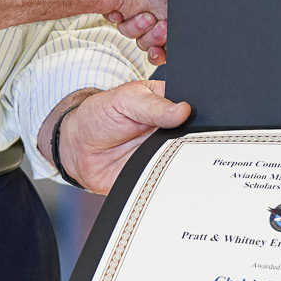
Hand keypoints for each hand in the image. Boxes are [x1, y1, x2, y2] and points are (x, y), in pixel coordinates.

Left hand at [39, 80, 191, 193]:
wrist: (78, 148)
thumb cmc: (100, 116)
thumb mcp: (125, 100)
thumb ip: (153, 105)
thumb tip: (183, 110)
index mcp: (170, 104)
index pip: (197, 108)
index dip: (201, 113)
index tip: (193, 117)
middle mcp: (173, 130)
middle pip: (198, 137)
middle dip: (195, 139)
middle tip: (178, 139)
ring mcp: (168, 153)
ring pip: (190, 161)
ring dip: (183, 161)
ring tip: (164, 156)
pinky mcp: (158, 175)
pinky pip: (172, 181)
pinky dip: (171, 181)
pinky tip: (163, 176)